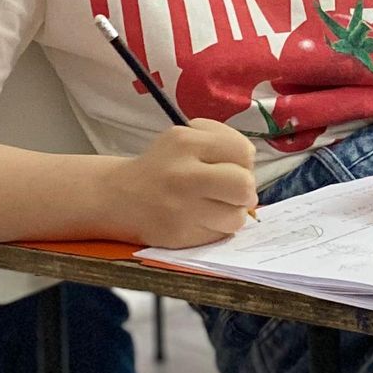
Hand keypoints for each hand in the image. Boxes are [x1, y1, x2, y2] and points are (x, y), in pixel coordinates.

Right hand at [112, 122, 258, 245]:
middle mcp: (183, 175)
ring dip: (233, 213)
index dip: (243, 162)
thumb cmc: (163, 165)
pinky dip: (217, 228)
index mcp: (186, 142)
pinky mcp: (180, 236)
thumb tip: (252, 170)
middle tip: (231, 191)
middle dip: (245, 190)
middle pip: (245, 186)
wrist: (119, 195)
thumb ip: (221, 144)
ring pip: (237, 217)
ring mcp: (181, 209)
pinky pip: (220, 234)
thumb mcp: (185, 136)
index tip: (231, 166)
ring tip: (216, 207)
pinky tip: (201, 218)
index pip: (244, 152)